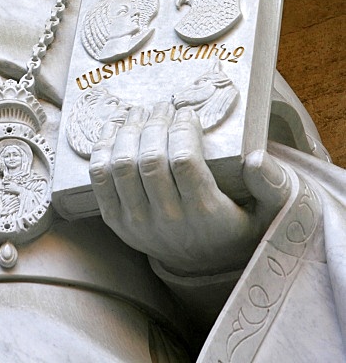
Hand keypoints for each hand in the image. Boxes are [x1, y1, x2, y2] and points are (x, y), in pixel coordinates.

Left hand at [89, 101, 290, 275]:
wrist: (206, 265)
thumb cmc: (240, 226)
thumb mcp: (271, 213)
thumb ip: (272, 185)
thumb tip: (256, 158)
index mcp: (205, 214)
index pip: (183, 162)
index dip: (182, 130)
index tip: (188, 113)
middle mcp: (168, 221)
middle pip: (150, 160)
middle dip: (155, 123)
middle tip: (163, 106)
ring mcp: (138, 223)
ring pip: (122, 166)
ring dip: (128, 131)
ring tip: (141, 113)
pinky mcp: (117, 222)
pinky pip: (100, 180)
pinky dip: (102, 150)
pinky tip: (116, 130)